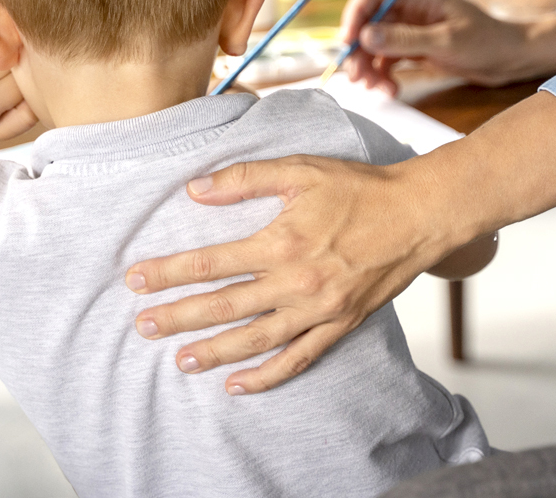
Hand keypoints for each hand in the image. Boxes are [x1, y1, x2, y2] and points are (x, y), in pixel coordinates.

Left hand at [0, 9, 37, 140]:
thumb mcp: (2, 129)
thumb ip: (27, 117)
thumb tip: (43, 92)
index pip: (23, 80)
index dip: (34, 73)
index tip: (35, 73)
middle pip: (11, 53)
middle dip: (23, 51)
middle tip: (26, 54)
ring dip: (6, 34)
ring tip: (9, 42)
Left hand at [126, 152, 444, 394]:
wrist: (419, 214)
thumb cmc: (359, 188)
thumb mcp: (300, 170)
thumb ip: (245, 178)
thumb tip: (196, 189)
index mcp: (282, 242)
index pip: (212, 263)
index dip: (170, 272)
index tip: (137, 280)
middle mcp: (296, 283)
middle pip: (225, 306)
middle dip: (179, 317)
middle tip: (143, 326)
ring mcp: (319, 310)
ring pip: (255, 340)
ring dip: (214, 352)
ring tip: (180, 359)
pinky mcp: (340, 324)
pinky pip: (298, 359)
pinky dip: (266, 376)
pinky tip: (238, 384)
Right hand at [340, 0, 555, 94]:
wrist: (512, 59)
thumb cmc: (487, 42)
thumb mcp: (446, 42)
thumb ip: (405, 39)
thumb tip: (365, 36)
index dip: (354, 13)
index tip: (347, 41)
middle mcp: (410, 9)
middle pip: (368, 21)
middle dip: (359, 48)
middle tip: (356, 76)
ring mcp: (411, 29)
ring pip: (374, 43)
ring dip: (369, 66)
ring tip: (374, 88)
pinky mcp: (414, 48)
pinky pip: (387, 59)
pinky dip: (383, 75)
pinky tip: (389, 90)